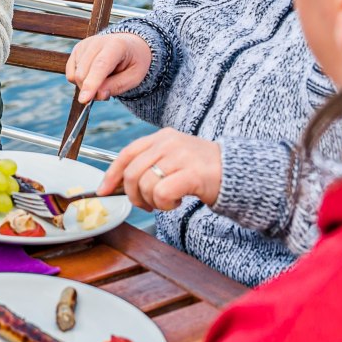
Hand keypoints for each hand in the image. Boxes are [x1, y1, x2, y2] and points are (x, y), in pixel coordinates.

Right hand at [64, 33, 152, 103]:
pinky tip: (93, 76)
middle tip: (106, 94)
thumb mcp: (135, 77)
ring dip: (86, 86)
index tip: (84, 100)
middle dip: (91, 91)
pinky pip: (70, 74)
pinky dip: (80, 81)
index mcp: (116, 45)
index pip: (100, 66)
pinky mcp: (76, 50)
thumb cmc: (133, 62)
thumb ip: (117, 86)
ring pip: (75, 75)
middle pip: (83, 73)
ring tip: (103, 81)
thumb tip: (97, 95)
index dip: (91, 83)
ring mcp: (84, 45)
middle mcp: (97, 42)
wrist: (130, 45)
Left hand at [99, 128, 222, 210]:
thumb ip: (149, 165)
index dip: (111, 174)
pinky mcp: (192, 173)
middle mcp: (169, 143)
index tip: (104, 190)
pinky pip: (162, 193)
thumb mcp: (173, 159)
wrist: (237, 172)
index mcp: (162, 137)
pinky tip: (176, 202)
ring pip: (145, 184)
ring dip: (152, 201)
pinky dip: (164, 204)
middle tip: (146, 204)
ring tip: (167, 201)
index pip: (127, 153)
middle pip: (132, 172)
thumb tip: (118, 185)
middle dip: (133, 195)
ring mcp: (181, 156)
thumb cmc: (202, 171)